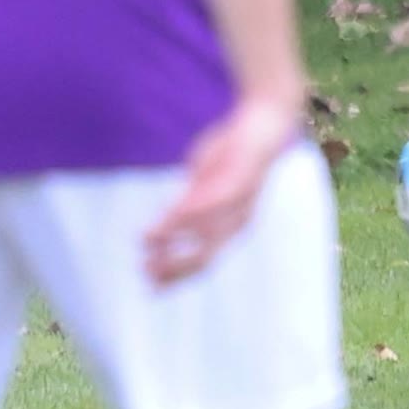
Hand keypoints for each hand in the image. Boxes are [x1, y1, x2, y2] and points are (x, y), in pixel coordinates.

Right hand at [143, 94, 300, 284]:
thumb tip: (158, 231)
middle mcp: (238, 222)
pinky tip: (173, 213)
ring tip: (148, 239)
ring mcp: (241, 202)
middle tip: (146, 269)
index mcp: (229, 227)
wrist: (262, 126)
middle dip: (174, 266)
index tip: (149, 282)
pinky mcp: (242, 179)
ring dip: (175, 238)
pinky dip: (195, 210)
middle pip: (205, 257)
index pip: (202, 262)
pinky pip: (218, 200)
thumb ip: (183, 208)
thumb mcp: (200, 186)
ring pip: (208, 232)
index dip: (176, 275)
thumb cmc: (229, 158)